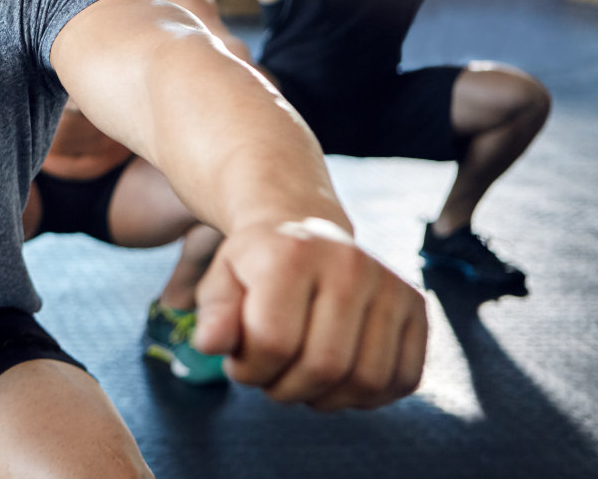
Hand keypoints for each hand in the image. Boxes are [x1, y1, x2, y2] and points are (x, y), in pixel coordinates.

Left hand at [193, 218, 426, 410]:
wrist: (305, 229)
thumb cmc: (256, 265)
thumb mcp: (221, 279)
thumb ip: (213, 312)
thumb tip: (211, 344)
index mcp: (293, 253)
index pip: (273, 342)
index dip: (249, 370)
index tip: (239, 362)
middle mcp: (350, 264)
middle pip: (323, 366)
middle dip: (286, 389)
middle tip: (270, 377)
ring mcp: (390, 284)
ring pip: (366, 380)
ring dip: (327, 399)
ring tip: (302, 379)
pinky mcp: (417, 305)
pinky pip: (405, 378)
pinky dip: (370, 397)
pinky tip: (338, 380)